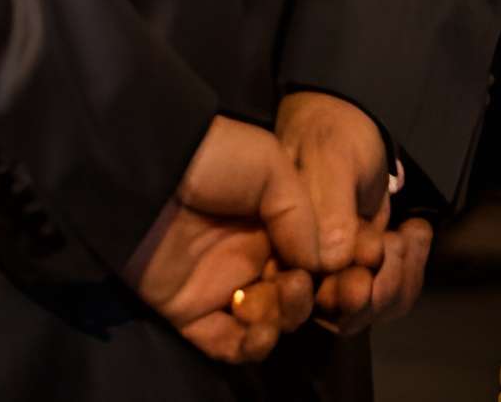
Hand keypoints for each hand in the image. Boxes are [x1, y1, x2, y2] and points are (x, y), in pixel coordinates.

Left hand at [131, 115, 319, 364]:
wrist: (138, 166)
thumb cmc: (207, 155)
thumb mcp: (270, 166)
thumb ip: (305, 216)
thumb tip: (327, 264)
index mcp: (272, 221)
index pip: (320, 261)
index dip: (344, 271)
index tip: (363, 269)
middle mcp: (248, 254)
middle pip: (304, 296)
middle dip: (321, 296)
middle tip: (316, 281)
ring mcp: (218, 284)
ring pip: (274, 322)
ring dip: (288, 315)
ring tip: (280, 288)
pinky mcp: (188, 309)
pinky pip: (230, 344)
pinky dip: (252, 345)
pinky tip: (260, 326)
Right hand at [275, 90, 428, 332]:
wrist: (350, 121)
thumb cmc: (330, 130)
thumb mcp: (330, 158)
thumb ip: (328, 205)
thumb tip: (331, 261)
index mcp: (272, 241)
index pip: (296, 296)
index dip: (331, 298)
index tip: (363, 281)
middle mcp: (295, 262)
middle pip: (335, 311)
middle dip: (373, 292)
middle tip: (392, 245)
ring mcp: (329, 267)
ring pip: (367, 306)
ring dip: (398, 279)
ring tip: (408, 234)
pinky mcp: (358, 265)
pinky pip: (389, 290)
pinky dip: (411, 268)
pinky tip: (415, 232)